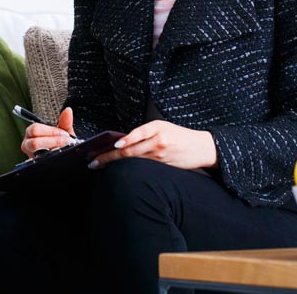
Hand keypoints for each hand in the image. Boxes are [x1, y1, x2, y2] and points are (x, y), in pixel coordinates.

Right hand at [20, 107, 76, 157]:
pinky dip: (51, 159)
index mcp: (31, 132)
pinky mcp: (34, 164)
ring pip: (37, 152)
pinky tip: (58, 157)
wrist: (62, 155)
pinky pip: (40, 162)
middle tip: (65, 142)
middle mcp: (27, 143)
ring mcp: (30, 155)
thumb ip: (65, 121)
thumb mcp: (62, 131)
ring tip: (62, 149)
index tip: (65, 134)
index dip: (51, 131)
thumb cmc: (59, 142)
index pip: (36, 129)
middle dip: (53, 141)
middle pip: (35, 142)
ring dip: (52, 150)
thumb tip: (68, 111)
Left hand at [89, 120, 216, 169]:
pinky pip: (142, 168)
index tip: (111, 146)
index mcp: (157, 128)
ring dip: (115, 164)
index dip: (123, 142)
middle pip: (129, 152)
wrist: (202, 148)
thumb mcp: (162, 126)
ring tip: (100, 165)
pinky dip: (129, 169)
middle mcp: (158, 142)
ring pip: (133, 162)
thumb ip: (144, 132)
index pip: (136, 135)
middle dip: (109, 157)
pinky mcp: (163, 167)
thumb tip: (122, 141)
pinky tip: (118, 171)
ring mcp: (160, 157)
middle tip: (94, 162)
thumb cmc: (180, 135)